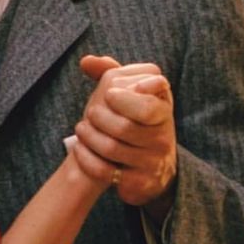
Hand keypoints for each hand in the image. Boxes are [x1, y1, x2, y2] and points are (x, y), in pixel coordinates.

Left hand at [72, 54, 176, 222]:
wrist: (154, 165)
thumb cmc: (137, 119)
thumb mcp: (133, 93)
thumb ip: (111, 72)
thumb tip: (86, 61)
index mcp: (164, 110)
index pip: (148, 107)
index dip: (125, 99)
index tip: (108, 95)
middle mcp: (163, 137)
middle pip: (125, 128)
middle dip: (100, 117)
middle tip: (90, 112)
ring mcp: (152, 162)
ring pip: (112, 149)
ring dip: (88, 136)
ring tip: (81, 128)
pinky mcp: (138, 182)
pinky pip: (105, 171)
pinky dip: (86, 158)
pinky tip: (80, 148)